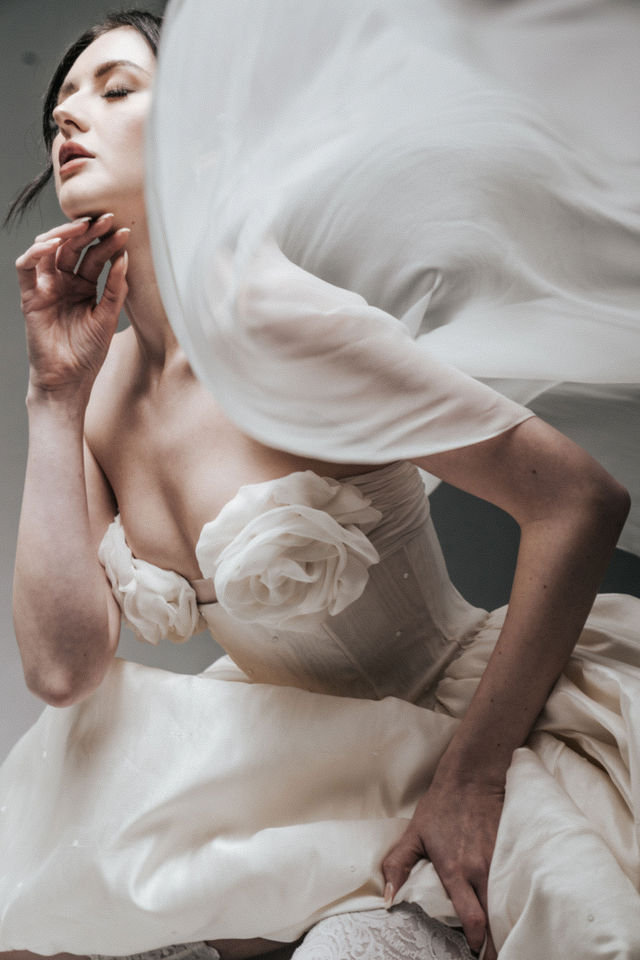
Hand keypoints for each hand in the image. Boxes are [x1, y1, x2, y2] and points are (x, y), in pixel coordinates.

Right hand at [15, 213, 128, 399]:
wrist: (69, 379)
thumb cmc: (88, 353)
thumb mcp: (109, 317)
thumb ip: (116, 289)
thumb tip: (124, 258)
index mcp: (84, 286)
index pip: (94, 256)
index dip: (108, 242)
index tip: (125, 231)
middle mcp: (64, 282)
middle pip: (73, 247)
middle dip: (89, 231)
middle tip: (107, 219)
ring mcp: (46, 287)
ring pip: (48, 249)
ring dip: (64, 234)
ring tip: (84, 226)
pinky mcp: (30, 296)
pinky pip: (26, 267)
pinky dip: (37, 252)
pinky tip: (54, 245)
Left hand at [382, 775, 502, 958]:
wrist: (472, 777)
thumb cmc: (441, 805)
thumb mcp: (414, 834)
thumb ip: (398, 865)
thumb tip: (387, 897)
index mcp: (456, 871)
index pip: (472, 919)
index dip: (476, 942)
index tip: (472, 952)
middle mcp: (481, 870)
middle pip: (495, 919)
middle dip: (495, 942)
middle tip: (489, 954)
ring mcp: (500, 861)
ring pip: (507, 903)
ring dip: (505, 922)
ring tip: (501, 936)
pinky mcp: (512, 851)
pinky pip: (515, 883)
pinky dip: (513, 899)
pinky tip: (511, 907)